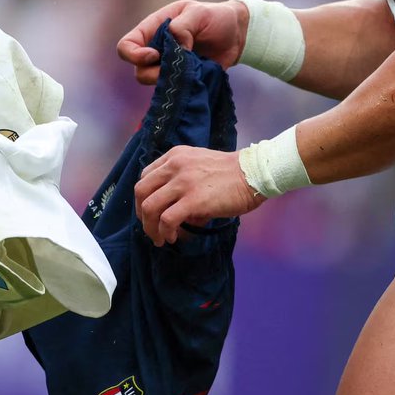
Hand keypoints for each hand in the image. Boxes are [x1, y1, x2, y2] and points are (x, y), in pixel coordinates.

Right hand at [117, 0, 249, 84]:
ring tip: (193, 69)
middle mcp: (156, 51)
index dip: (134, 54)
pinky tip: (197, 78)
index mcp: (153, 30)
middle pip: (139, 71)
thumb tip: (175, 48)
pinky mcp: (182, 81)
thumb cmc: (215, 18)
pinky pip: (174, 92)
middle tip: (179, 65)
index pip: (126, 46)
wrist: (237, 36)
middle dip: (155, 73)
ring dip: (171, 80)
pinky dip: (183, 88)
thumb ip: (182, 27)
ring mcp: (168, 68)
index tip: (154, 55)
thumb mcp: (198, 13)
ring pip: (155, 84)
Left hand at [134, 146, 263, 246]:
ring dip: (150, 227)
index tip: (151, 211)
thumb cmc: (232, 173)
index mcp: (174, 156)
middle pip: (141, 191)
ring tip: (159, 238)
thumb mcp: (199, 165)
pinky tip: (172, 237)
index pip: (146, 176)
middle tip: (150, 228)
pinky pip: (167, 219)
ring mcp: (183, 182)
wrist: (254, 173)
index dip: (144, 197)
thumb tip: (178, 213)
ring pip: (149, 207)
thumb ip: (182, 181)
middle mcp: (174, 166)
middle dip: (141, 214)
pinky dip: (165, 231)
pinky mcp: (193, 200)